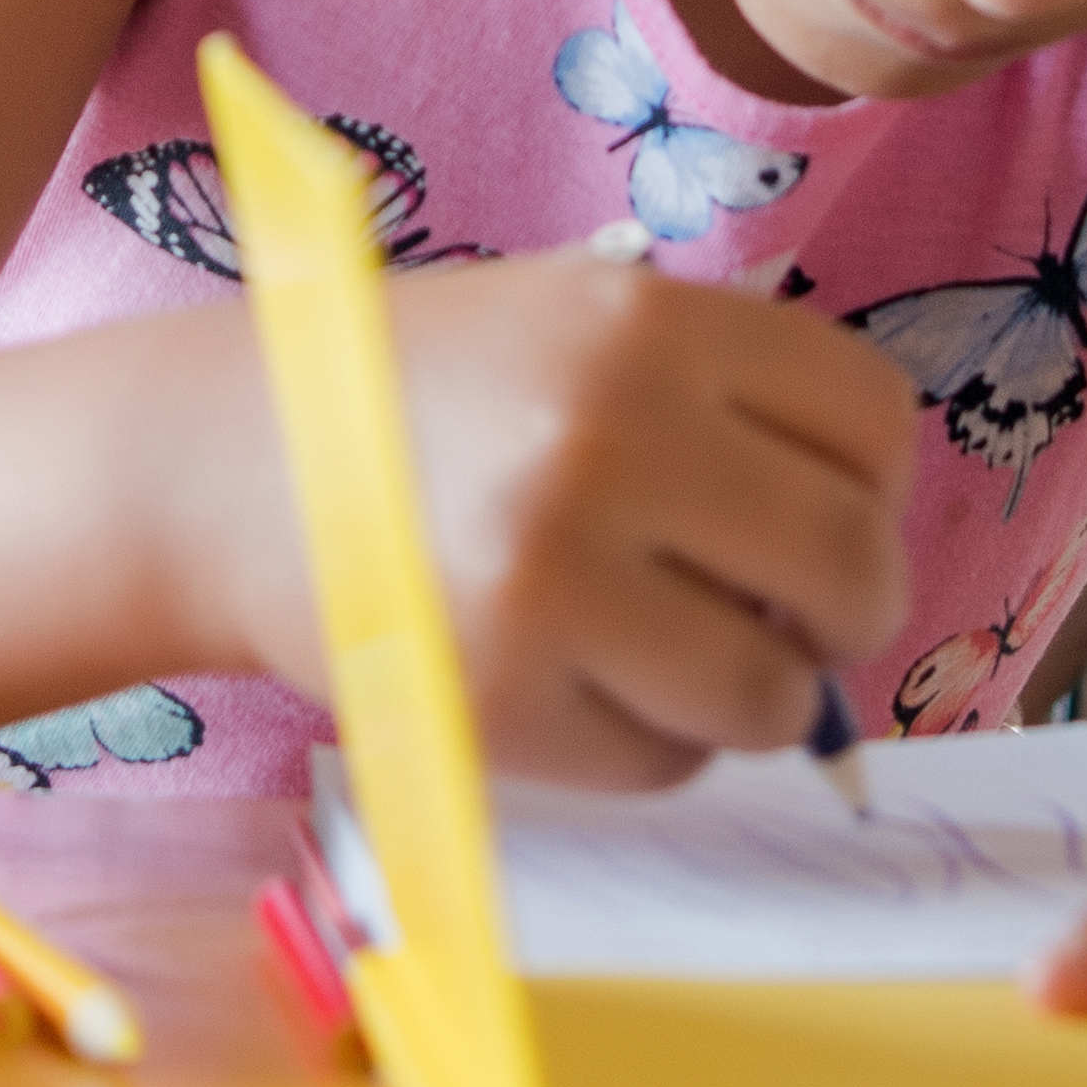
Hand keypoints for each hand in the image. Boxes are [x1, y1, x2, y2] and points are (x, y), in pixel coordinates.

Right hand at [319, 247, 919, 790]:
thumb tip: (862, 538)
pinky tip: (583, 685)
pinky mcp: (504, 699)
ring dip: (752, 694)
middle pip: (852, 563)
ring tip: (675, 655)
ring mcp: (555, 577)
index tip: (822, 510)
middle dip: (847, 610)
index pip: (873, 421)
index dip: (870, 485)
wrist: (213, 467)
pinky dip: (652, 744)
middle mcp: (610, 439)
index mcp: (642, 325)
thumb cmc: (415, 395)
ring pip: (771, 690)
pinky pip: (666, 764)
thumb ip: (715, 396)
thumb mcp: (567, 321)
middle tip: (790, 617)